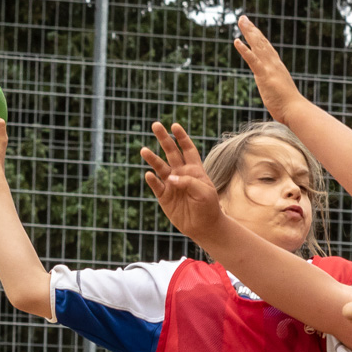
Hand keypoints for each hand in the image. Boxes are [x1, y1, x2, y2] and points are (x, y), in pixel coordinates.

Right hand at [141, 122, 224, 239]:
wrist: (204, 227)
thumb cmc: (208, 207)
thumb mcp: (204, 192)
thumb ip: (189, 182)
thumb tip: (170, 178)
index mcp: (194, 169)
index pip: (187, 149)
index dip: (181, 137)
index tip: (174, 126)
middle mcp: (181, 173)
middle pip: (171, 152)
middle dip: (164, 138)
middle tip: (155, 125)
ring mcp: (171, 184)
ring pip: (160, 167)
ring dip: (152, 158)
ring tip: (143, 150)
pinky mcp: (164, 196)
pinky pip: (156, 185)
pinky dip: (152, 180)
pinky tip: (149, 175)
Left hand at [232, 16, 307, 123]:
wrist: (295, 110)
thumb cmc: (290, 107)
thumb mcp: (281, 93)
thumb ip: (276, 88)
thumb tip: (276, 93)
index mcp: (277, 68)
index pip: (267, 49)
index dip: (259, 38)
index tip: (252, 28)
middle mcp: (274, 64)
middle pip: (261, 43)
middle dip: (251, 30)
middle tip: (243, 18)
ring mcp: (269, 68)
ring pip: (257, 46)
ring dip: (248, 32)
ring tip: (241, 20)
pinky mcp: (264, 75)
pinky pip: (252, 60)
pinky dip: (244, 50)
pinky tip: (237, 41)